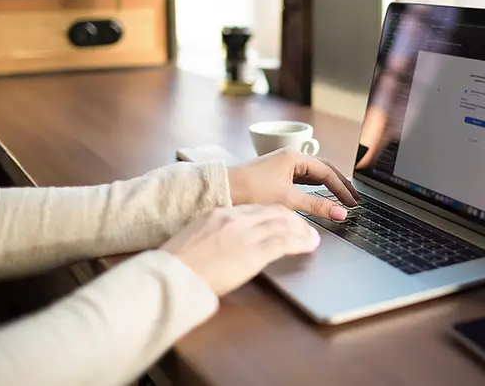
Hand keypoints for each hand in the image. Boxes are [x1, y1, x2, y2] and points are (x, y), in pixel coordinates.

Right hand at [161, 204, 319, 295]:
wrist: (172, 275)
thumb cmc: (176, 266)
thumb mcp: (193, 240)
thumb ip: (211, 237)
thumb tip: (220, 245)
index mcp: (219, 213)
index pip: (255, 208)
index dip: (273, 213)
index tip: (280, 219)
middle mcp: (236, 218)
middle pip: (274, 211)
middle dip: (292, 219)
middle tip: (303, 226)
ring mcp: (246, 234)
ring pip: (284, 224)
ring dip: (302, 230)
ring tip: (311, 236)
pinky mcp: (255, 252)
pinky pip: (286, 242)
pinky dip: (302, 242)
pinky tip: (310, 245)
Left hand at [227, 148, 359, 220]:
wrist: (222, 189)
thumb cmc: (251, 190)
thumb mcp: (287, 200)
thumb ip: (316, 206)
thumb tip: (340, 212)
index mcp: (295, 158)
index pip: (328, 172)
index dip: (343, 189)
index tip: (353, 203)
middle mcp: (290, 158)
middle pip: (323, 170)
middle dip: (339, 185)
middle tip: (353, 200)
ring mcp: (283, 165)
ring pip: (313, 175)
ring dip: (327, 186)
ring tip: (340, 199)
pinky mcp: (276, 175)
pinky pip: (302, 179)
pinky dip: (314, 188)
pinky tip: (318, 197)